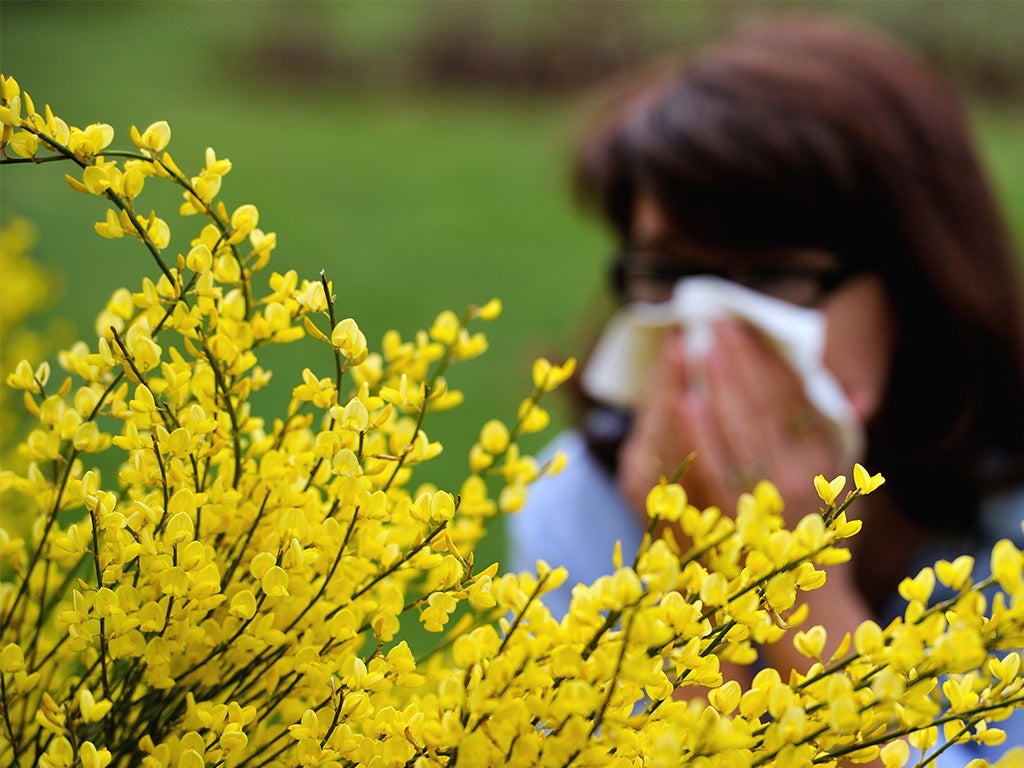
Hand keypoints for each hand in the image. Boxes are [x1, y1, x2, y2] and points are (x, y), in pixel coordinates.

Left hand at [618, 319, 847, 529]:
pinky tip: (683, 399)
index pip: (792, 395)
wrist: (801, 601)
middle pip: (759, 404)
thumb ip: (841, 436)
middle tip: (711, 321)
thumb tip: (857, 393)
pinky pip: (710, 465)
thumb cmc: (820, 534)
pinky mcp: (725, 517)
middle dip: (733, 358)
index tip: (744, 324)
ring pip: (734, 427)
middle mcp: (795, 477)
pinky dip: (696, 429)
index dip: (766, 356)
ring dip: (712, 383)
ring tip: (691, 346)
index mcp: (823, 461)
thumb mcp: (845, 484)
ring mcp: (759, 498)